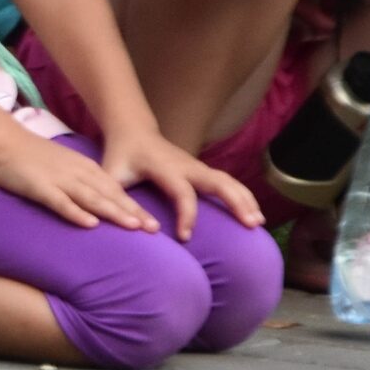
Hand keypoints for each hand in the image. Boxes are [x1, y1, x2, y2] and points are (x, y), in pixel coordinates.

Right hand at [0, 131, 156, 230]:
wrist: (3, 140)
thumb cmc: (31, 154)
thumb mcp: (64, 164)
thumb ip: (81, 179)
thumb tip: (98, 199)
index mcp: (84, 168)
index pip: (115, 190)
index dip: (134, 207)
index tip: (152, 223)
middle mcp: (77, 174)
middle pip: (110, 195)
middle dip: (133, 213)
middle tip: (154, 229)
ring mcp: (60, 180)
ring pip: (92, 199)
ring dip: (114, 213)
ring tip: (133, 227)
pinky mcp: (40, 188)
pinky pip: (61, 202)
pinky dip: (76, 213)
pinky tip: (90, 225)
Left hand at [100, 128, 261, 239]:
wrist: (133, 132)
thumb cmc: (121, 156)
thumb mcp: (112, 175)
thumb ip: (117, 199)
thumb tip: (137, 228)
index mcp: (164, 167)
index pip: (181, 192)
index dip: (186, 214)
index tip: (185, 237)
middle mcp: (186, 165)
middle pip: (217, 180)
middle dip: (234, 202)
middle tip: (249, 226)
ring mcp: (197, 166)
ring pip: (227, 180)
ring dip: (245, 200)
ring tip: (257, 224)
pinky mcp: (203, 170)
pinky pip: (228, 182)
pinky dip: (243, 196)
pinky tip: (254, 215)